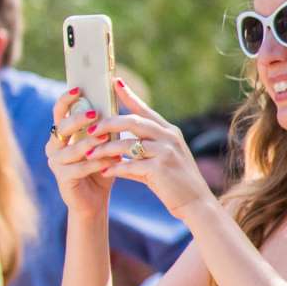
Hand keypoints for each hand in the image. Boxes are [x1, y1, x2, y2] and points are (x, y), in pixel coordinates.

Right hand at [47, 88, 116, 216]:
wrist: (95, 199)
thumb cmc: (100, 165)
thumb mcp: (104, 143)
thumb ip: (104, 125)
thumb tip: (116, 98)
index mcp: (61, 134)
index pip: (59, 111)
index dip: (66, 99)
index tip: (79, 88)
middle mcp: (53, 146)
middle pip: (62, 127)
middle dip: (79, 119)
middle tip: (96, 114)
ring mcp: (55, 162)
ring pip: (72, 149)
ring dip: (90, 143)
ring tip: (107, 138)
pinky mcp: (62, 178)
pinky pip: (79, 168)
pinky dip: (95, 163)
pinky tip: (110, 161)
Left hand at [92, 80, 212, 218]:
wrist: (196, 203)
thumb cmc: (177, 182)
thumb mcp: (163, 160)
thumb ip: (141, 151)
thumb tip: (116, 149)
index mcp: (170, 132)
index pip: (145, 109)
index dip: (129, 95)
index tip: (114, 82)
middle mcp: (169, 138)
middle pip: (132, 122)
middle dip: (108, 124)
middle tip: (90, 129)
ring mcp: (166, 152)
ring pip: (127, 144)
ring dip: (105, 149)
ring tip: (89, 154)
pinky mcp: (160, 169)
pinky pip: (129, 165)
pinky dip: (115, 168)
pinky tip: (104, 171)